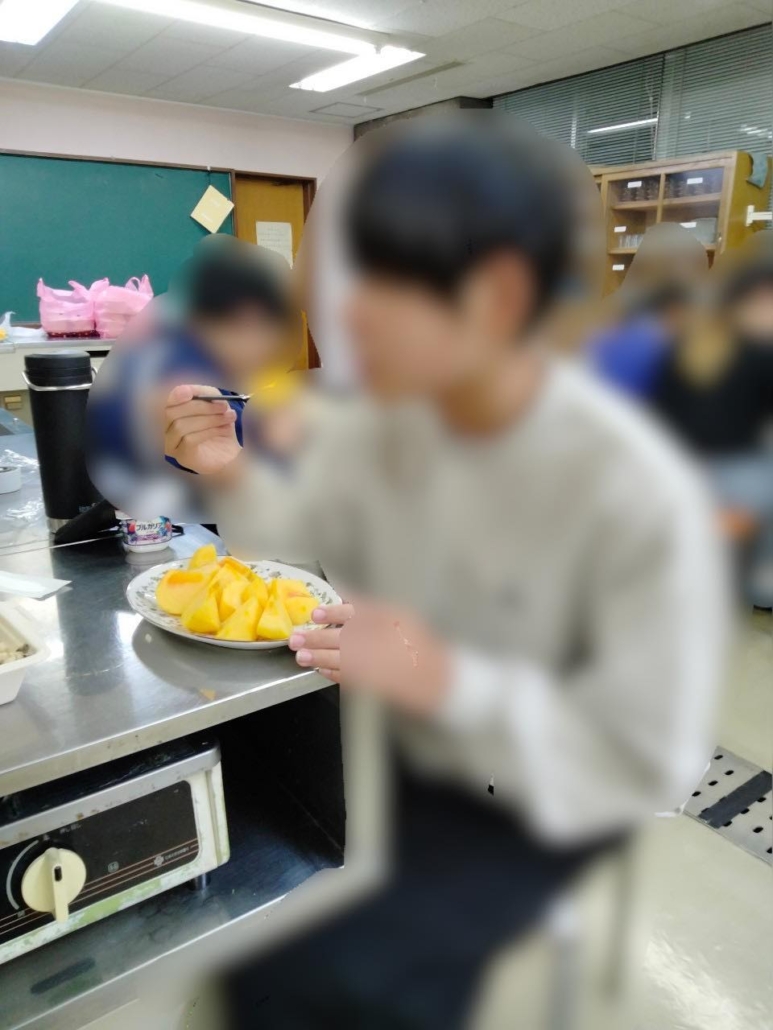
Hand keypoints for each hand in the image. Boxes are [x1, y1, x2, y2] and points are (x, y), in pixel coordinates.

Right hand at [164, 384, 241, 475]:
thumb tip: (198, 392)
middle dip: (200, 407)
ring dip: (209, 419)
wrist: (230, 452)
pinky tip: (225, 430)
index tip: (189, 392)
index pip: (166, 402)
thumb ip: (207, 395)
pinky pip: (189, 440)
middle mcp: (167, 428)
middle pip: (171, 413)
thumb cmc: (219, 425)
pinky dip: (209, 431)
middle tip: (224, 406)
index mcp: (172, 412)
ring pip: (181, 426)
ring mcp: (172, 444)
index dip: (175, 396)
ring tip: (230, 417)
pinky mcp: (182, 456)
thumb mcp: (216, 404)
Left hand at [289, 601, 449, 716]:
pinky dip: (331, 674)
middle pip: (340, 638)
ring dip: (317, 658)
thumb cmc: (419, 644)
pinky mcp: (372, 684)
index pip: (355, 613)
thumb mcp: (401, 617)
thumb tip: (344, 596)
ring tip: (300, 656)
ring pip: (339, 660)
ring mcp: (376, 665)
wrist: (437, 679)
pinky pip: (347, 678)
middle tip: (296, 638)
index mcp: (388, 621)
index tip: (316, 613)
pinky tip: (320, 670)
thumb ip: (371, 608)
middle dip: (315, 639)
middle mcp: (381, 642)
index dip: (332, 613)